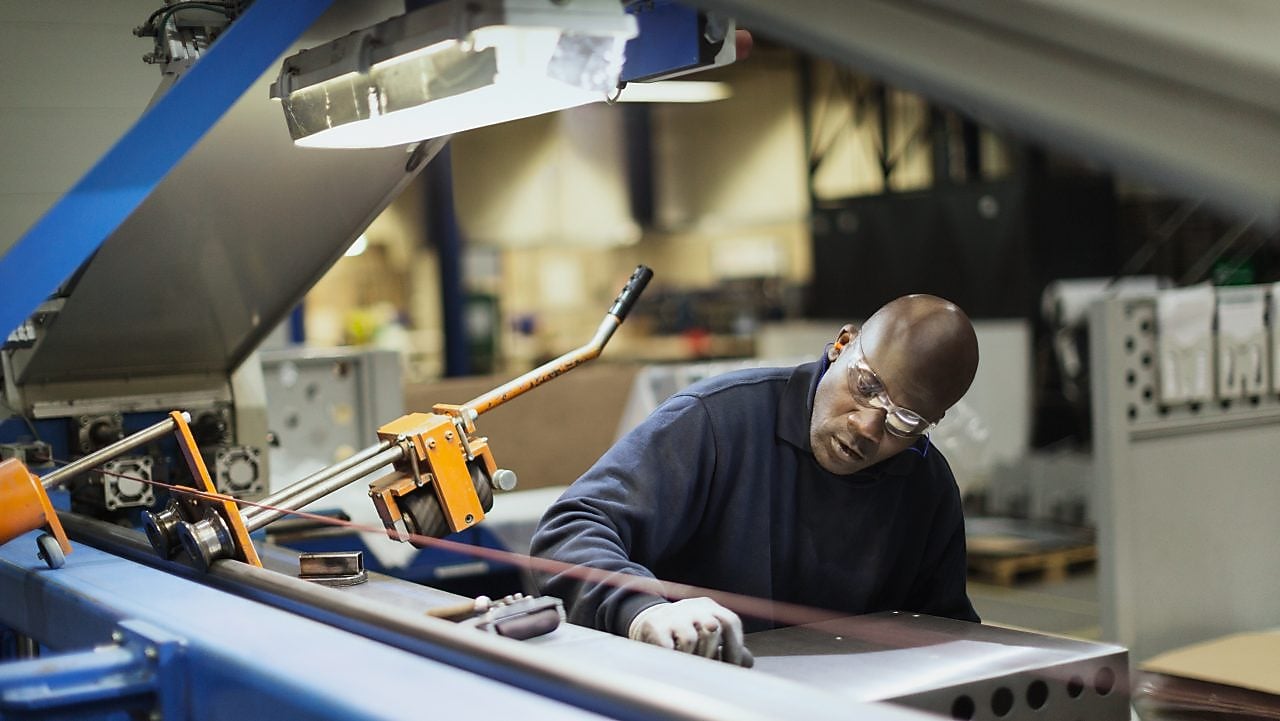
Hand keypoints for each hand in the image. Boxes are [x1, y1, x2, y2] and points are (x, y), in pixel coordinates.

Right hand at [628, 597, 753, 666]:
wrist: (648, 623)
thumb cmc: (685, 633)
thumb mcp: (707, 634)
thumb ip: (729, 647)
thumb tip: (748, 662)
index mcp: (709, 607)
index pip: (730, 621)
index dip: (734, 647)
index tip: (733, 668)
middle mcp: (693, 606)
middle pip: (713, 627)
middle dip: (712, 653)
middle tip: (708, 670)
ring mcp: (673, 614)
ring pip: (691, 639)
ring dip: (691, 657)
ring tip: (686, 663)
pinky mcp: (655, 625)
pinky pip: (668, 647)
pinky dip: (673, 658)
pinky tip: (672, 661)